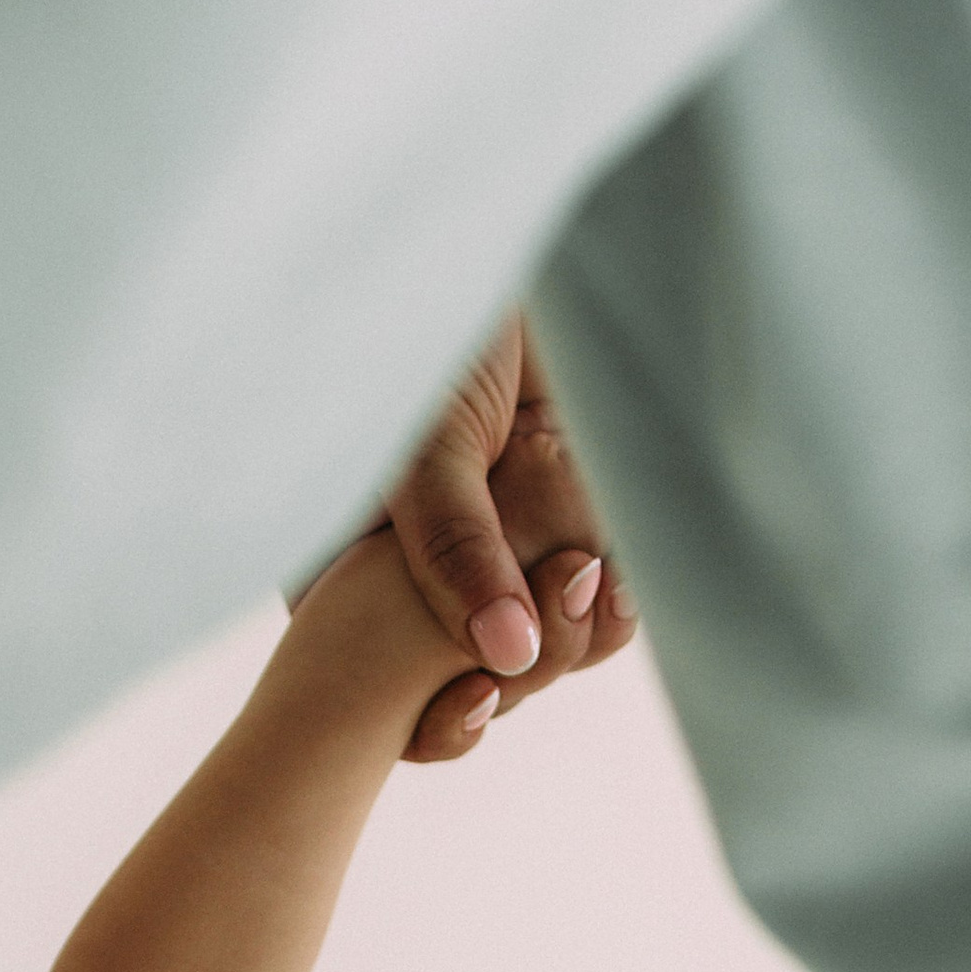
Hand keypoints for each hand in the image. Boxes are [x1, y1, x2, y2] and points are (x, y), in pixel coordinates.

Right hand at [382, 316, 637, 761]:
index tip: (482, 698)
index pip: (383, 699)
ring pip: (545, 659)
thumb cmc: (428, 329)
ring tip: (586, 550)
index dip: (435, 721)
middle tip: (562, 571)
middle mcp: (423, 587)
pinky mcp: (570, 538)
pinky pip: (601, 613)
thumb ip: (458, 551)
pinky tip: (619, 564)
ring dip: (577, 626)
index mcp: (351, 579)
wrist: (517, 249)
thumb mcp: (426, 447)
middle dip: (524, 661)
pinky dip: (618, 596)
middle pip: (475, 688)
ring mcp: (501, 566)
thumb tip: (510, 660)